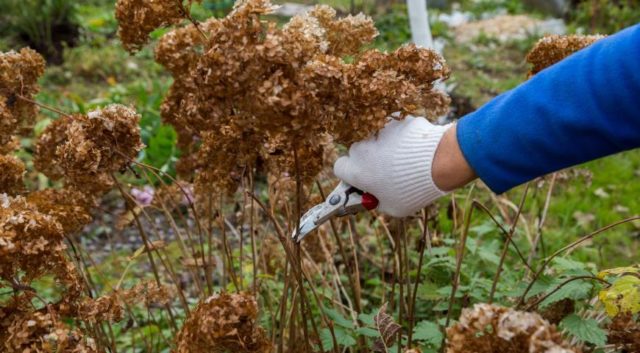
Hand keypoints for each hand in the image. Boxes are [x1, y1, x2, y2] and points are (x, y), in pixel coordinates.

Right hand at [334, 116, 474, 216]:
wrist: (439, 161)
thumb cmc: (415, 190)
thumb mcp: (394, 207)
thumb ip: (377, 201)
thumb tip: (373, 196)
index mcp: (357, 171)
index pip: (339, 168)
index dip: (350, 174)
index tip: (362, 178)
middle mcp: (362, 148)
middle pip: (357, 151)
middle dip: (368, 158)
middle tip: (386, 170)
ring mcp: (379, 132)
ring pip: (376, 138)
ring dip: (385, 146)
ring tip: (406, 158)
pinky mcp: (396, 120)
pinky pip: (395, 128)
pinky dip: (402, 135)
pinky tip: (416, 147)